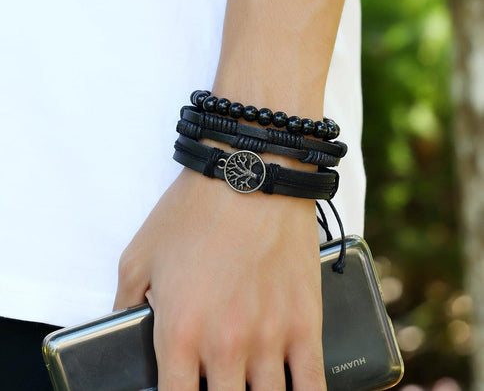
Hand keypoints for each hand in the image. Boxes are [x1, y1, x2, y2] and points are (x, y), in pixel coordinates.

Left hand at [113, 168, 325, 389]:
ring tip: (247, 382)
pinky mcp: (306, 324)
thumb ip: (124, 304)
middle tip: (216, 379)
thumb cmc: (195, 211)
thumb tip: (124, 331)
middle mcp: (225, 345)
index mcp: (179, 333)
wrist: (250, 177)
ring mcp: (270, 338)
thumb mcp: (140, 255)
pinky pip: (312, 385)